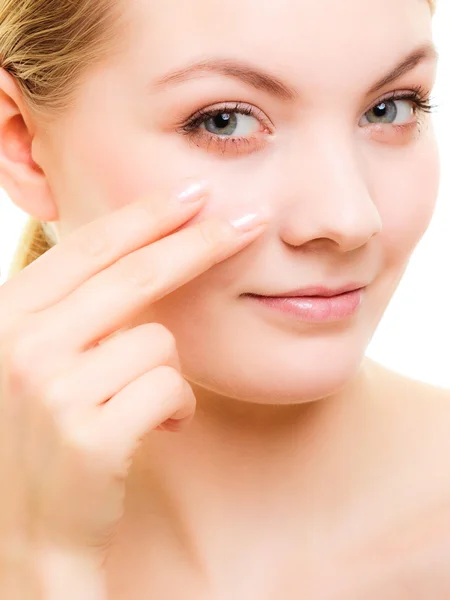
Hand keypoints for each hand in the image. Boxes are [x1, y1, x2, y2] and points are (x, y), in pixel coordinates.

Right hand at [0, 180, 267, 568]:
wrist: (26, 529)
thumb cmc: (47, 435)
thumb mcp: (40, 360)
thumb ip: (76, 310)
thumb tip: (146, 251)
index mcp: (7, 315)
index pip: (89, 248)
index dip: (146, 216)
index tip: (193, 193)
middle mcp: (21, 344)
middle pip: (135, 275)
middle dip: (201, 242)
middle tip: (250, 221)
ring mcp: (52, 389)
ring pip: (160, 342)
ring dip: (170, 373)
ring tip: (147, 406)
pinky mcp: (90, 434)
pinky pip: (171, 389)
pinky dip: (179, 409)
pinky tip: (159, 430)